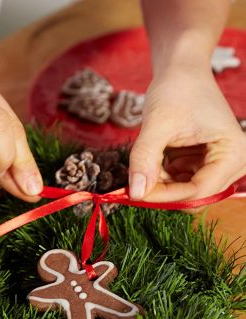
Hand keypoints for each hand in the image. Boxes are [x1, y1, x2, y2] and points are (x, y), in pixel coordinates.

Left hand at [129, 65, 245, 201]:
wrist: (181, 72)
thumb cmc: (175, 90)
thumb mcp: (156, 124)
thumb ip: (145, 159)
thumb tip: (136, 193)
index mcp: (234, 152)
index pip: (198, 191)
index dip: (164, 196)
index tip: (133, 193)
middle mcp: (235, 162)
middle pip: (194, 196)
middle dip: (163, 192)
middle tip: (136, 180)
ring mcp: (221, 165)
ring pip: (186, 193)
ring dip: (162, 185)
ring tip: (148, 160)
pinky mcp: (206, 165)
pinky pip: (182, 184)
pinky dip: (163, 179)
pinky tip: (155, 160)